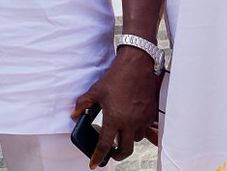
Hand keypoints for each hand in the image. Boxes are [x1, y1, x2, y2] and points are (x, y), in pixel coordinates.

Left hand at [69, 48, 158, 166]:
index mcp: (114, 118)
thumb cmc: (116, 77)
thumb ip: (83, 104)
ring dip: (128, 139)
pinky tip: (133, 122)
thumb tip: (75, 114)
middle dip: (117, 155)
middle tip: (111, 154)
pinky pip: (146, 129)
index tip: (94, 164)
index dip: (98, 155)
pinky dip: (139, 129)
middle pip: (125, 150)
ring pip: (137, 139)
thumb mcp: (96, 90)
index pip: (105, 144)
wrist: (137, 65)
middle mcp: (130, 123)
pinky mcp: (151, 115)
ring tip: (121, 133)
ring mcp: (143, 120)